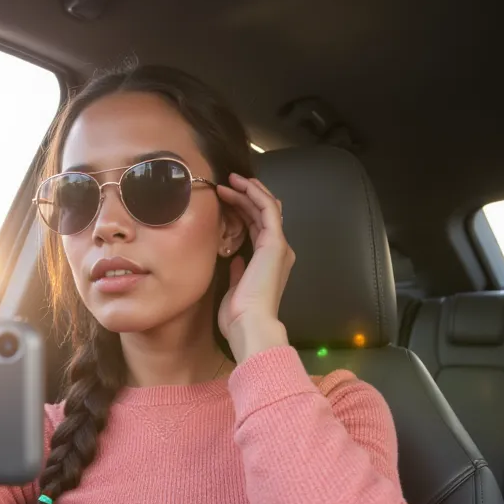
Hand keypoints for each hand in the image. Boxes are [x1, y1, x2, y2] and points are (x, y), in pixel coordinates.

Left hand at [216, 173, 293, 360]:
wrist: (250, 324)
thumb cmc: (239, 315)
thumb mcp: (235, 288)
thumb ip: (237, 271)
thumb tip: (235, 260)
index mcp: (269, 262)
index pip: (258, 227)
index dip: (243, 210)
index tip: (225, 199)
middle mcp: (278, 251)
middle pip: (264, 213)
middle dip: (246, 196)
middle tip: (228, 182)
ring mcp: (278, 245)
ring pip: (267, 207)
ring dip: (249, 190)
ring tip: (230, 180)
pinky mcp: (274, 242)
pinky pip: (267, 209)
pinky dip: (254, 194)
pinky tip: (239, 185)